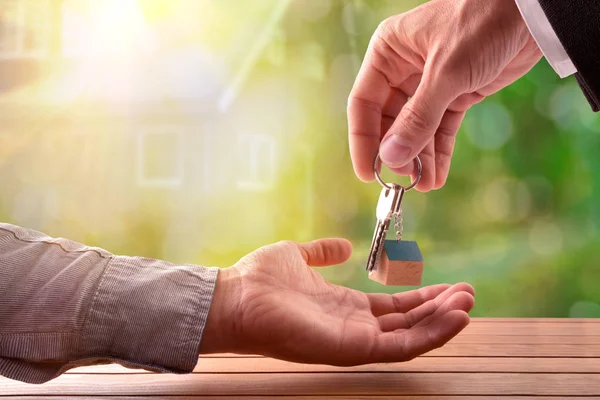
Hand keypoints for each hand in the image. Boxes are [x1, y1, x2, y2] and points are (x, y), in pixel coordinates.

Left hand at [200, 238, 473, 364]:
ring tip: (468, 303)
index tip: (448, 284)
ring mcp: (353, 340)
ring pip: (411, 337)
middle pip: (408, 323)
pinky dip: (431, 335)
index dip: (422, 297)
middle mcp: (353, 326)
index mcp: (344, 306)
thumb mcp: (298, 256)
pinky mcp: (351, 349)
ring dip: (442, 322)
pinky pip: (400, 348)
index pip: (393, 308)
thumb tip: (343, 246)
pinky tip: (455, 318)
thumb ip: (322, 252)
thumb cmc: (259, 279)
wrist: (234, 297)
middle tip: (468, 293)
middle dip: (439, 309)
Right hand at [348, 0, 541, 190]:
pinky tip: (437, 174)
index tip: (367, 173)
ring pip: (416, 128)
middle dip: (398, 151)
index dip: (363, 141)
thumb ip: (418, 118)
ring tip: (424, 183)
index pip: (363, 103)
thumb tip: (391, 157)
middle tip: (404, 179)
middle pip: (389, 120)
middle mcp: (403, 68)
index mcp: (388, 53)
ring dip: (420, 157)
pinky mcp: (457, 92)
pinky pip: (441, 127)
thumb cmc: (482, 23)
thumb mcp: (446, 73)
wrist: (532, 10)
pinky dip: (440, 151)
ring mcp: (430, 82)